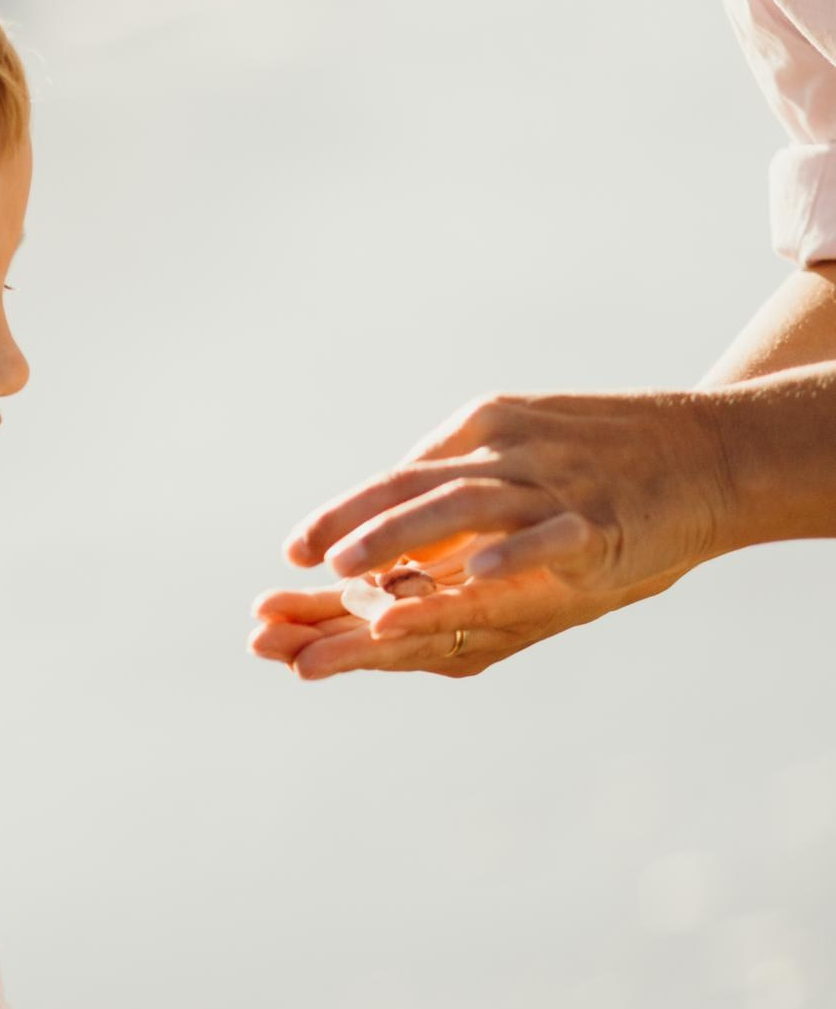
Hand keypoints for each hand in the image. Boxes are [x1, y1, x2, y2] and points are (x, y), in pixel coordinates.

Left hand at [252, 389, 729, 680]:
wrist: (714, 450)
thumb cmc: (613, 452)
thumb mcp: (527, 438)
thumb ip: (464, 462)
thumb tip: (398, 486)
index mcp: (486, 433)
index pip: (399, 476)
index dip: (344, 513)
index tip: (293, 552)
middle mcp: (511, 453)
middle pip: (417, 489)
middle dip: (355, 527)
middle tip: (302, 563)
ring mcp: (555, 484)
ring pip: (465, 507)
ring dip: (403, 537)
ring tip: (353, 574)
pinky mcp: (601, 519)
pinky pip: (547, 536)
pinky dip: (508, 552)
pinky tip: (469, 575)